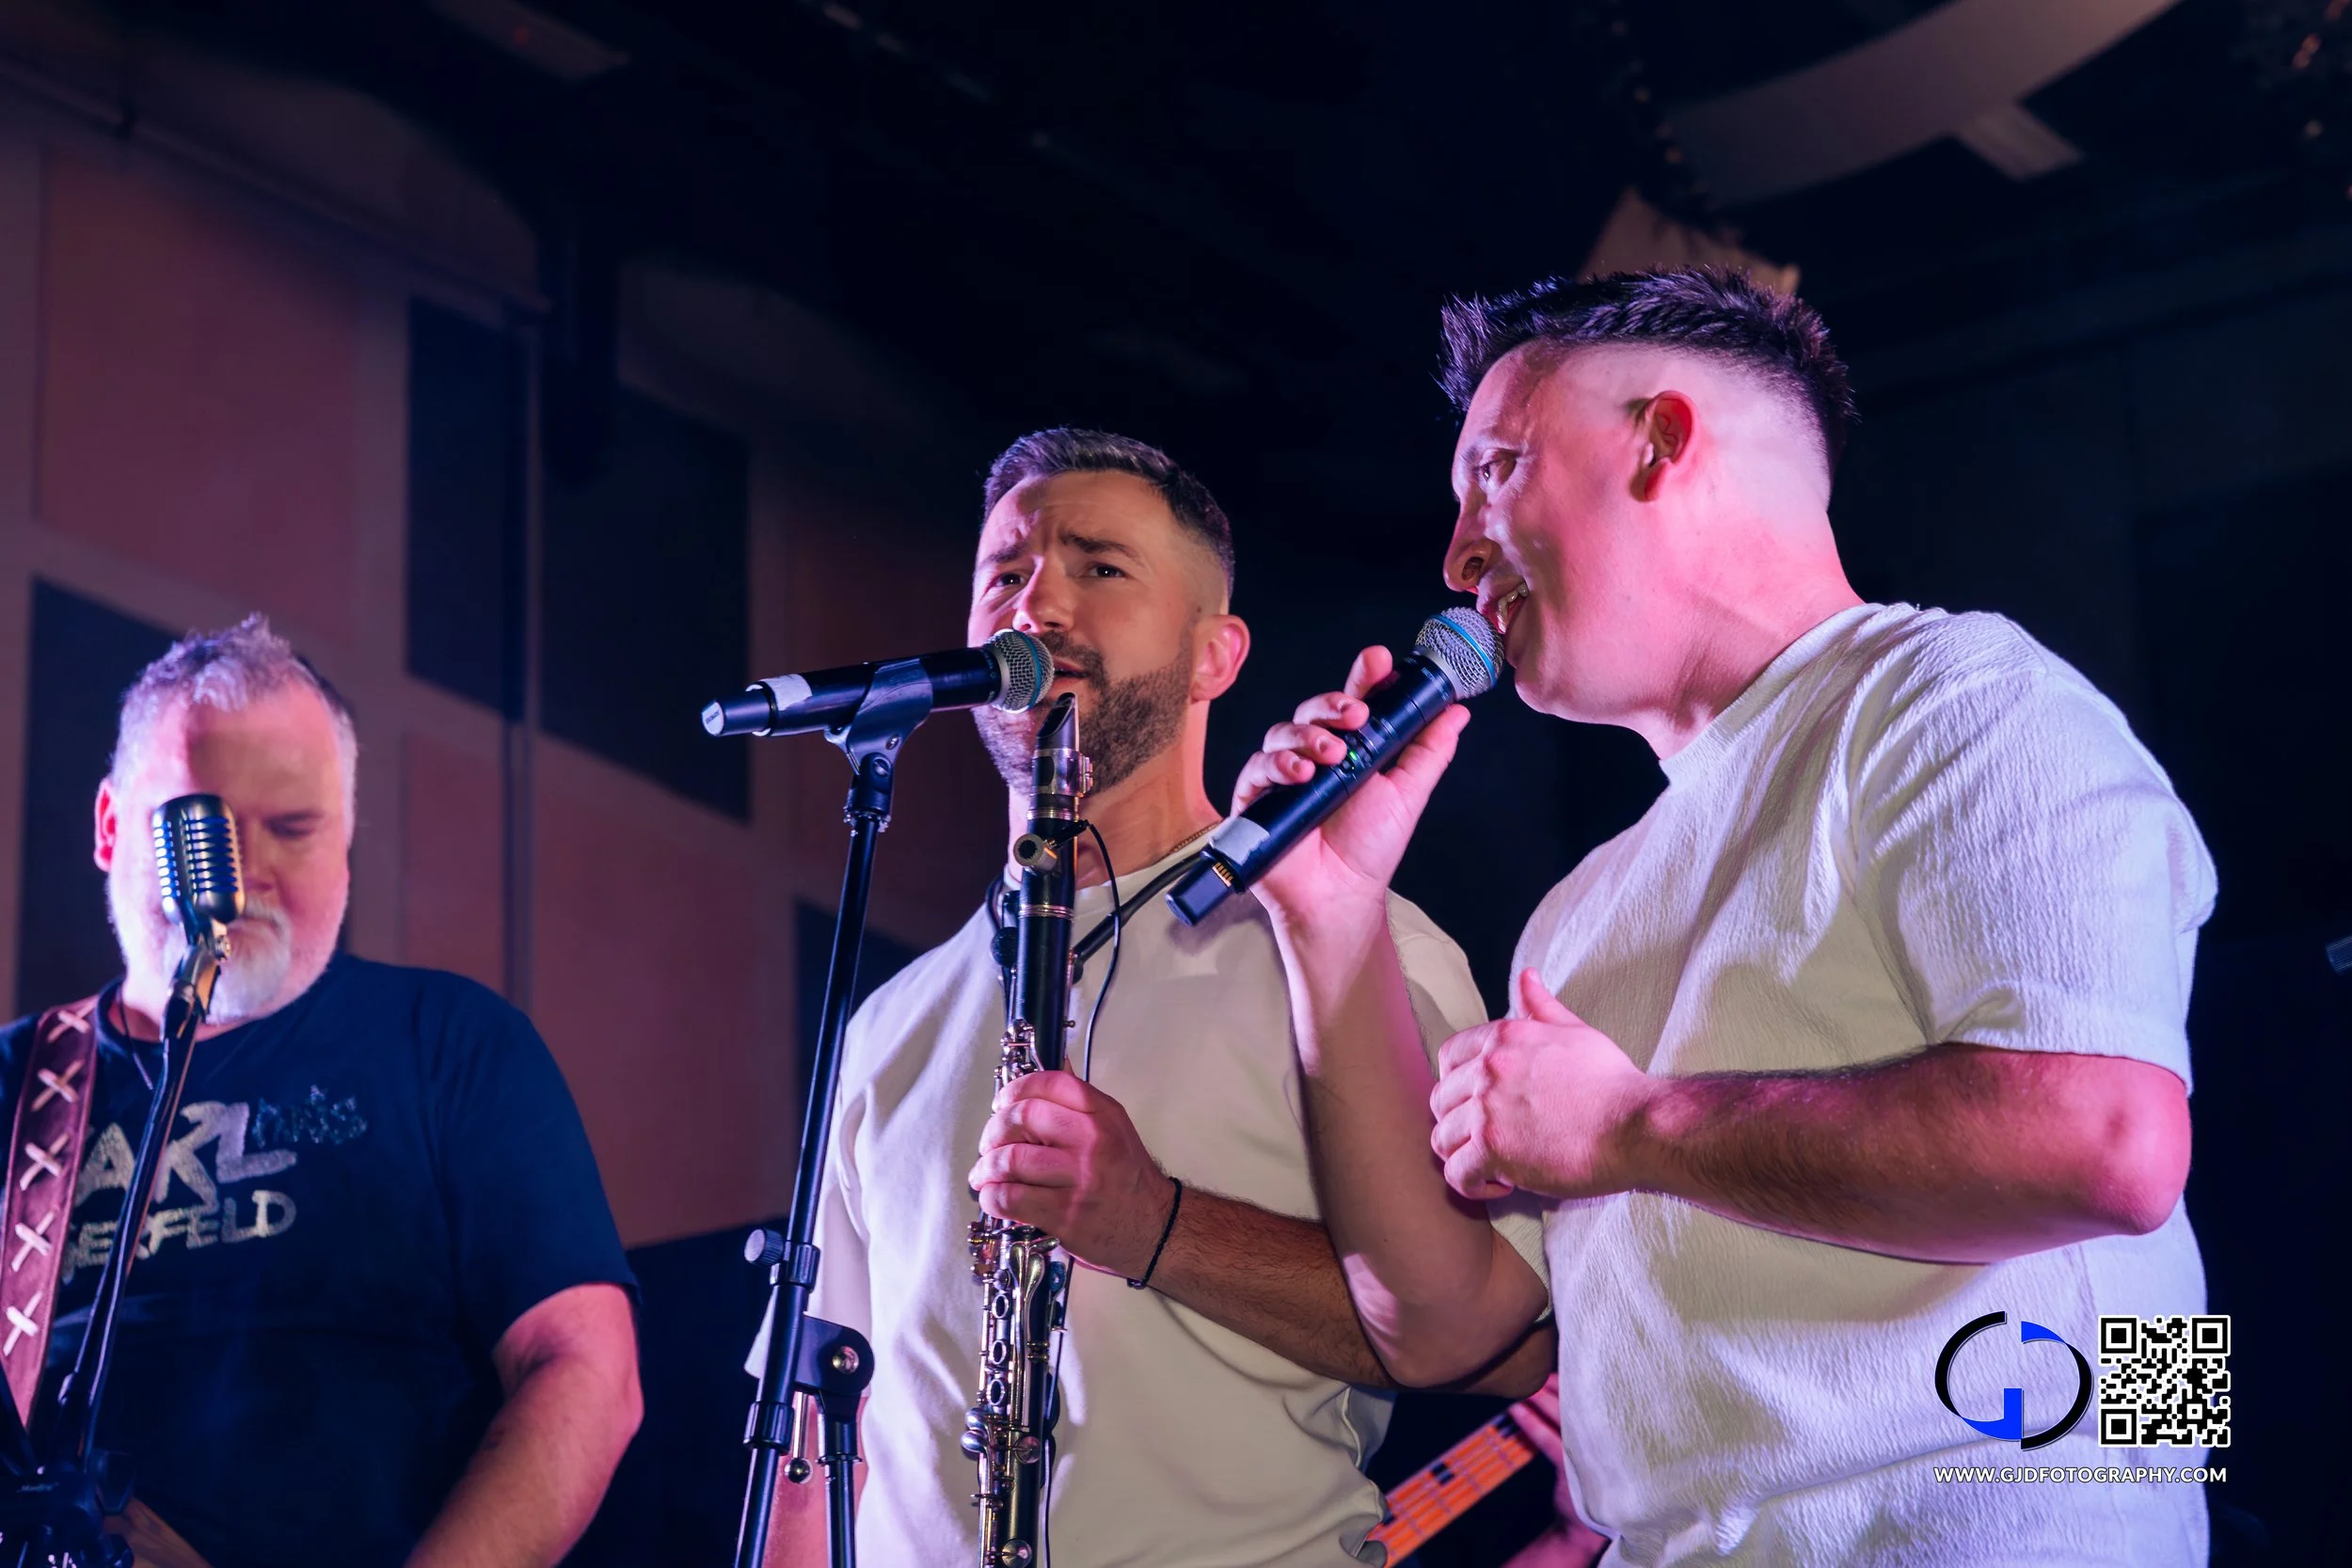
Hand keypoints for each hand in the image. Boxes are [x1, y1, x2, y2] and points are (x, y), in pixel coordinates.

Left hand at [969, 1071, 1176, 1278]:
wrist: (1153, 1226)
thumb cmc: (1128, 1179)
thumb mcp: (1114, 1127)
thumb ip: (1079, 1102)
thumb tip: (1049, 1068)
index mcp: (1103, 1115)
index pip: (1051, 1084)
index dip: (1016, 1089)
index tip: (1002, 1102)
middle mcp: (1093, 1141)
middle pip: (1024, 1117)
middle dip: (994, 1129)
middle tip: (989, 1143)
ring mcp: (1079, 1178)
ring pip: (1012, 1159)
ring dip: (987, 1167)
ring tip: (985, 1174)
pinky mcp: (1066, 1213)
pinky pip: (1012, 1198)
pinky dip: (993, 1197)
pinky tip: (994, 1197)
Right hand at [1227, 645, 1472, 922]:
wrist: (1340, 896)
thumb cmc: (1370, 848)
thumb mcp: (1407, 792)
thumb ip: (1429, 750)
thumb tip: (1457, 711)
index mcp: (1350, 748)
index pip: (1353, 701)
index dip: (1364, 678)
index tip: (1380, 660)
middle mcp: (1314, 755)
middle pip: (1313, 710)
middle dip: (1334, 704)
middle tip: (1356, 715)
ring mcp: (1282, 775)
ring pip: (1283, 732)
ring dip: (1308, 735)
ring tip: (1332, 756)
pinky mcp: (1255, 798)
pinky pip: (1257, 767)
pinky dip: (1278, 765)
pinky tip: (1301, 775)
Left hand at [1431, 970, 1653, 1200]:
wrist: (1635, 1123)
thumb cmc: (1612, 1082)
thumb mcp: (1575, 1032)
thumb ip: (1542, 1007)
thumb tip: (1527, 977)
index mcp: (1503, 1038)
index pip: (1449, 1057)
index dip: (1458, 1084)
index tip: (1480, 1103)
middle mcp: (1487, 1069)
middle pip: (1441, 1100)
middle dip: (1459, 1122)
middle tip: (1489, 1139)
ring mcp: (1486, 1108)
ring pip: (1442, 1138)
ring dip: (1463, 1155)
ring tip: (1492, 1166)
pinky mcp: (1493, 1148)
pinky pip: (1457, 1173)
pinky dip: (1471, 1184)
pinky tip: (1500, 1185)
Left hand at [1503, 1375, 1608, 1567]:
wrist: (1586, 1527)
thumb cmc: (1591, 1480)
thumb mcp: (1595, 1451)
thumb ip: (1588, 1424)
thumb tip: (1564, 1388)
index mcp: (1617, 1434)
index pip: (1599, 1398)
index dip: (1580, 1380)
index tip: (1567, 1365)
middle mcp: (1609, 1441)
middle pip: (1581, 1403)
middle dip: (1559, 1384)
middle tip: (1540, 1370)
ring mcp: (1592, 1454)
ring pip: (1563, 1417)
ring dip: (1541, 1398)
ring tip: (1524, 1383)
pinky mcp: (1573, 1468)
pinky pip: (1548, 1439)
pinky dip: (1530, 1423)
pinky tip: (1516, 1409)